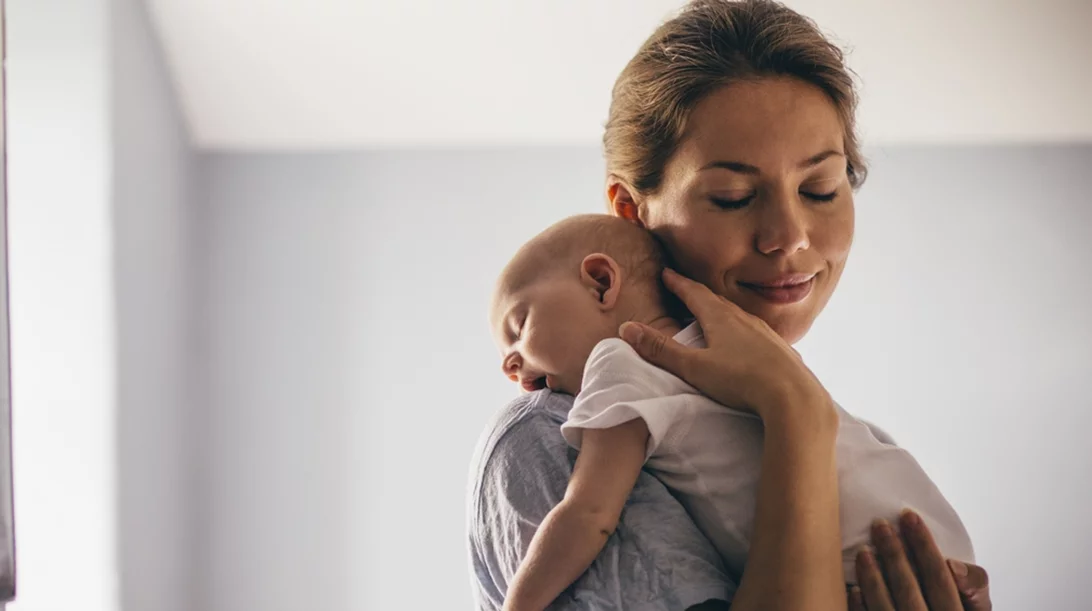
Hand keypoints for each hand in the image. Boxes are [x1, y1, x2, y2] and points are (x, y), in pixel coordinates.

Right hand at [619, 268, 830, 419]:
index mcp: (721, 318)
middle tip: (685, 290)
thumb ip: (661, 350)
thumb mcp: (694, 367)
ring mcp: (765, 333)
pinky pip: (755, 333)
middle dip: (698, 294)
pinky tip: (745, 343)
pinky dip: (742, 331)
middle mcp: (744, 319)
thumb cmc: (741, 381)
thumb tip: (628, 329)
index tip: (667, 273)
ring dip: (721, 312)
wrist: (794, 397)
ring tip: (712, 315)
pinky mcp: (780, 350)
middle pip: (717, 301)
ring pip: (738, 316)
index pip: (694, 293)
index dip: (678, 283)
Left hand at [850, 510, 990, 609]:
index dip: (924, 545)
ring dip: (872, 576)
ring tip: (864, 551)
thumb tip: (954, 564)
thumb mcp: (977, 605)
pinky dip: (860, 605)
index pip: (940, 577)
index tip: (909, 516)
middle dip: (893, 553)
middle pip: (908, 588)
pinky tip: (854, 588)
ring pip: (884, 606)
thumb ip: (974, 584)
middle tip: (880, 524)